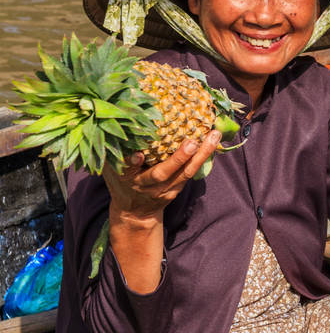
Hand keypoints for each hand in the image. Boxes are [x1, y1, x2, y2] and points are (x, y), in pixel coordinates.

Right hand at [102, 129, 221, 222]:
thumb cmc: (122, 181)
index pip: (127, 169)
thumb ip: (116, 151)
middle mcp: (145, 185)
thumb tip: (124, 121)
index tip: (138, 155)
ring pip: (184, 173)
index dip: (132, 162)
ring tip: (213, 136)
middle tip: (191, 142)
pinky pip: (191, 173)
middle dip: (178, 158)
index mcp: (125, 177)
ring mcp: (163, 190)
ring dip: (201, 154)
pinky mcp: (176, 190)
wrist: (135, 211)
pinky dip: (203, 158)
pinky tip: (212, 142)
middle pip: (162, 173)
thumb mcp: (112, 168)